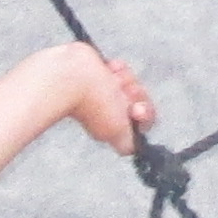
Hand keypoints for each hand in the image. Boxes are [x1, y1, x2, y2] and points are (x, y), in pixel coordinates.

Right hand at [37, 43, 153, 155]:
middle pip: (140, 98)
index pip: (142, 121)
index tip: (136, 111)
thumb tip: (132, 149)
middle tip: (120, 93)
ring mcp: (106, 91)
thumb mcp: (116, 132)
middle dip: (134, 93)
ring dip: (124, 79)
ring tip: (109, 81)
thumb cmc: (94, 103)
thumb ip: (126, 144)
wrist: (73, 75)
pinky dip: (116, 68)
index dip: (144, 114)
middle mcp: (110, 109)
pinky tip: (107, 70)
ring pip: (132, 81)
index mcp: (114, 125)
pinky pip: (121, 68)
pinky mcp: (100, 72)